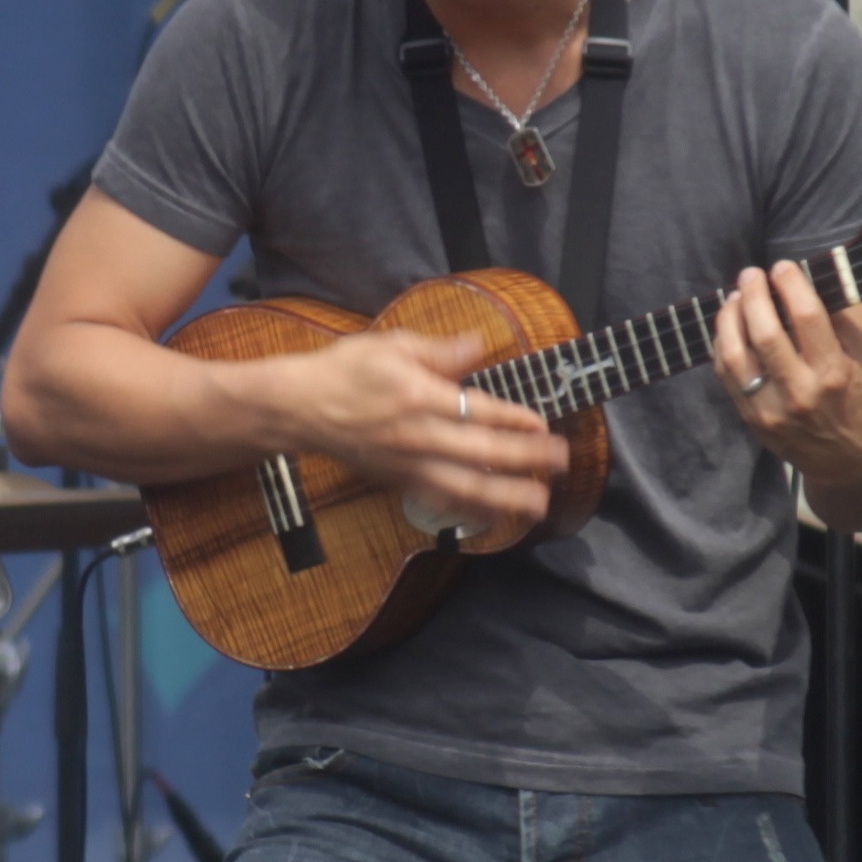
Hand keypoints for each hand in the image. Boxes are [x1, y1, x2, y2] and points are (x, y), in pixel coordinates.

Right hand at [290, 330, 567, 524]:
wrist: (299, 409)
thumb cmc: (344, 371)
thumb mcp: (391, 345)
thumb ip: (440, 350)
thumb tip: (480, 345)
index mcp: (419, 398)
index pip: (478, 410)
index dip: (515, 419)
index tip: (543, 424)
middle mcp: (418, 437)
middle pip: (482, 453)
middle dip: (526, 459)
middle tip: (561, 461)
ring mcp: (409, 465)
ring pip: (466, 487)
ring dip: (507, 497)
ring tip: (540, 504)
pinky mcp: (400, 482)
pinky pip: (443, 501)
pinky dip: (471, 511)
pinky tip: (495, 516)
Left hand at [713, 263, 861, 498]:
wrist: (850, 460)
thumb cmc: (858, 400)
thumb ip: (837, 323)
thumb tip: (803, 286)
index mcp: (834, 373)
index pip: (806, 316)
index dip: (790, 284)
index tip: (782, 267)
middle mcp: (801, 392)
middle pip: (765, 332)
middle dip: (753, 294)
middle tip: (750, 274)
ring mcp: (772, 410)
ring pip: (736, 354)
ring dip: (730, 318)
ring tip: (734, 297)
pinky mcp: (753, 420)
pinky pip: (727, 375)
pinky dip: (723, 345)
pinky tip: (729, 328)